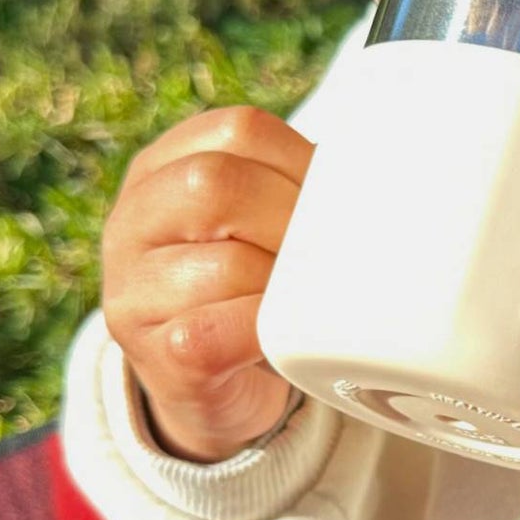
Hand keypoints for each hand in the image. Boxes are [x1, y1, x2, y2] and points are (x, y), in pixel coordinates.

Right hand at [100, 105, 313, 462]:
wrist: (213, 387)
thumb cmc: (253, 292)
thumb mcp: (262, 224)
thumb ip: (298, 190)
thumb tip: (388, 184)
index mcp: (164, 169)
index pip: (240, 131)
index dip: (304, 163)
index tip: (340, 203)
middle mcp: (132, 221)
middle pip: (216, 185)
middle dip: (294, 221)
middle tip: (331, 257)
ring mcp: (132, 290)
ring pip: (224, 264)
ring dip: (287, 286)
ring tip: (310, 303)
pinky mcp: (154, 356)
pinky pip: (214, 334)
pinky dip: (265, 334)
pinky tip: (286, 340)